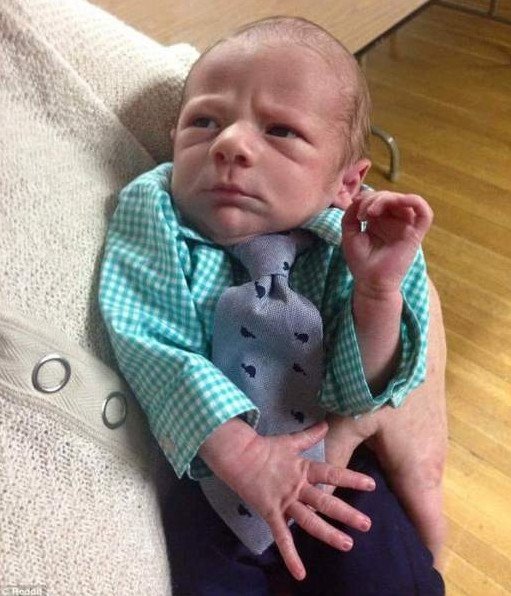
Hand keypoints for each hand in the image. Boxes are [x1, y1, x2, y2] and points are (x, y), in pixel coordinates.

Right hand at [200, 419, 375, 580]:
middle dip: (347, 513)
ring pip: (309, 521)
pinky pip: (282, 538)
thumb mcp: (289, 441)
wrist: (238, 456)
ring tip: (347, 544)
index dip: (351, 479)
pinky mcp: (271, 513)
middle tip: (367, 524)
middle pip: (325, 501)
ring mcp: (284, 501)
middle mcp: (297, 486)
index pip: (332, 473)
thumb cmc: (265, 448)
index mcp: (303, 468)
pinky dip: (291, 556)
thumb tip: (324, 423)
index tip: (371, 484)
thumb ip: (309, 435)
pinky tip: (301, 574)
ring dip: (328, 534)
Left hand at [324, 282, 447, 567]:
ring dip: (407, 503)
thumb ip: (333, 457)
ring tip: (381, 512)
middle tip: (381, 537)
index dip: (423, 551)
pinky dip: (409, 482)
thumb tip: (318, 484)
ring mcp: (437, 448)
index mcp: (416, 473)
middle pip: (426, 511)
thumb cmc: (377, 386)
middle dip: (408, 528)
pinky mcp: (433, 434)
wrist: (406, 345)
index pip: (430, 528)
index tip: (408, 564)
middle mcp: (433, 466)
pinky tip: (388, 475)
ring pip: (424, 488)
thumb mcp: (347, 422)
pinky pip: (423, 469)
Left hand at [342, 191, 432, 292]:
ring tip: (371, 212)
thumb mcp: (349, 233)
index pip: (378, 198)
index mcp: (380, 221)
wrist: (370, 282)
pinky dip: (415, 201)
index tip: (355, 211)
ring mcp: (406, 227)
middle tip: (362, 214)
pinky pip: (425, 213)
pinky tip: (399, 201)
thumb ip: (351, 214)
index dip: (366, 198)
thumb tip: (358, 198)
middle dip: (373, 199)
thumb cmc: (361, 261)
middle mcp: (394, 222)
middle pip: (390, 197)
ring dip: (386, 199)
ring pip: (404, 200)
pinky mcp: (416, 234)